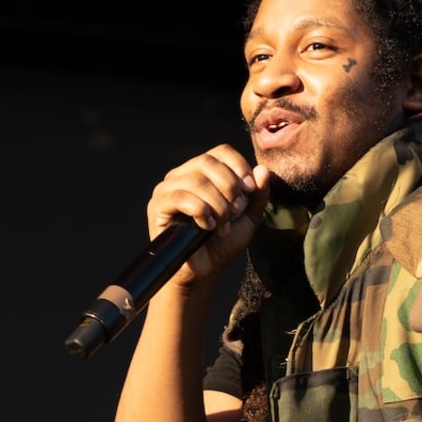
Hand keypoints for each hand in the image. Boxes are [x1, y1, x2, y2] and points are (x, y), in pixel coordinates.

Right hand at [144, 145, 273, 290]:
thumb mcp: (248, 218)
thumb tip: (263, 170)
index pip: (221, 152)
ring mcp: (168, 189)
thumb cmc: (223, 243)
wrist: (205, 270)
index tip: (250, 189)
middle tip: (236, 211)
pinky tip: (207, 227)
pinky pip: (181, 197)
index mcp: (203, 172)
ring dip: (217, 205)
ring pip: (196, 181)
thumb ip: (258, 195)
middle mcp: (183, 175)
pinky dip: (201, 212)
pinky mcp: (158, 206)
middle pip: (207, 162)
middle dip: (229, 187)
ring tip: (222, 225)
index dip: (239, 166)